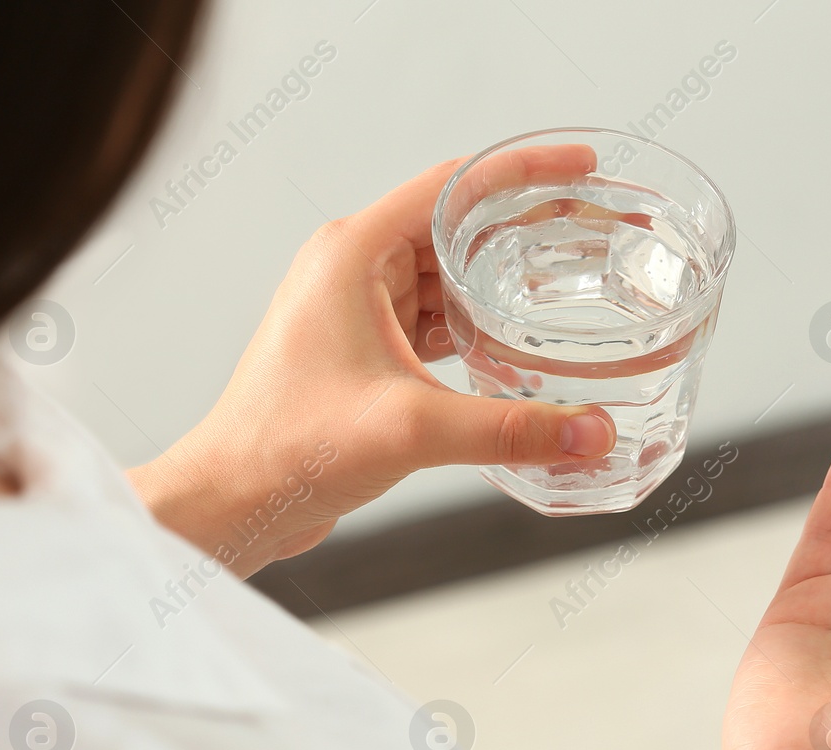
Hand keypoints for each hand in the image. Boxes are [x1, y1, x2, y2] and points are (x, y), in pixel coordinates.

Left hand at [130, 149, 616, 576]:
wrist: (234, 500)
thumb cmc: (285, 447)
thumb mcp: (408, 429)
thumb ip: (509, 429)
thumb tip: (592, 433)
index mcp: (353, 252)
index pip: (456, 185)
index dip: (526, 170)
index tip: (585, 168)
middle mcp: (354, 268)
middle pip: (460, 223)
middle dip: (529, 225)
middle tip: (596, 231)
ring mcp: (360, 308)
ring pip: (452, 274)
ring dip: (507, 278)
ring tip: (573, 282)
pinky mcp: (368, 350)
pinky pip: (439, 318)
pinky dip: (482, 324)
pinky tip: (523, 342)